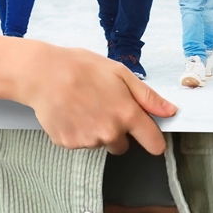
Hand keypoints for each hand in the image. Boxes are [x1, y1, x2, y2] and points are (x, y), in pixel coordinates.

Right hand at [0, 24, 175, 154]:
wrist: (42, 73)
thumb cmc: (82, 67)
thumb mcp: (119, 73)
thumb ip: (147, 96)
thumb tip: (170, 111)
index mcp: (126, 113)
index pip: (153, 142)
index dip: (154, 141)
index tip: (153, 140)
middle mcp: (110, 132)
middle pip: (123, 146)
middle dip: (118, 131)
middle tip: (102, 106)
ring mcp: (88, 141)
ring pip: (100, 143)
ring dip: (96, 130)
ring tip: (83, 105)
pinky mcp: (68, 144)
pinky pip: (80, 143)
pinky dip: (77, 132)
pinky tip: (70, 112)